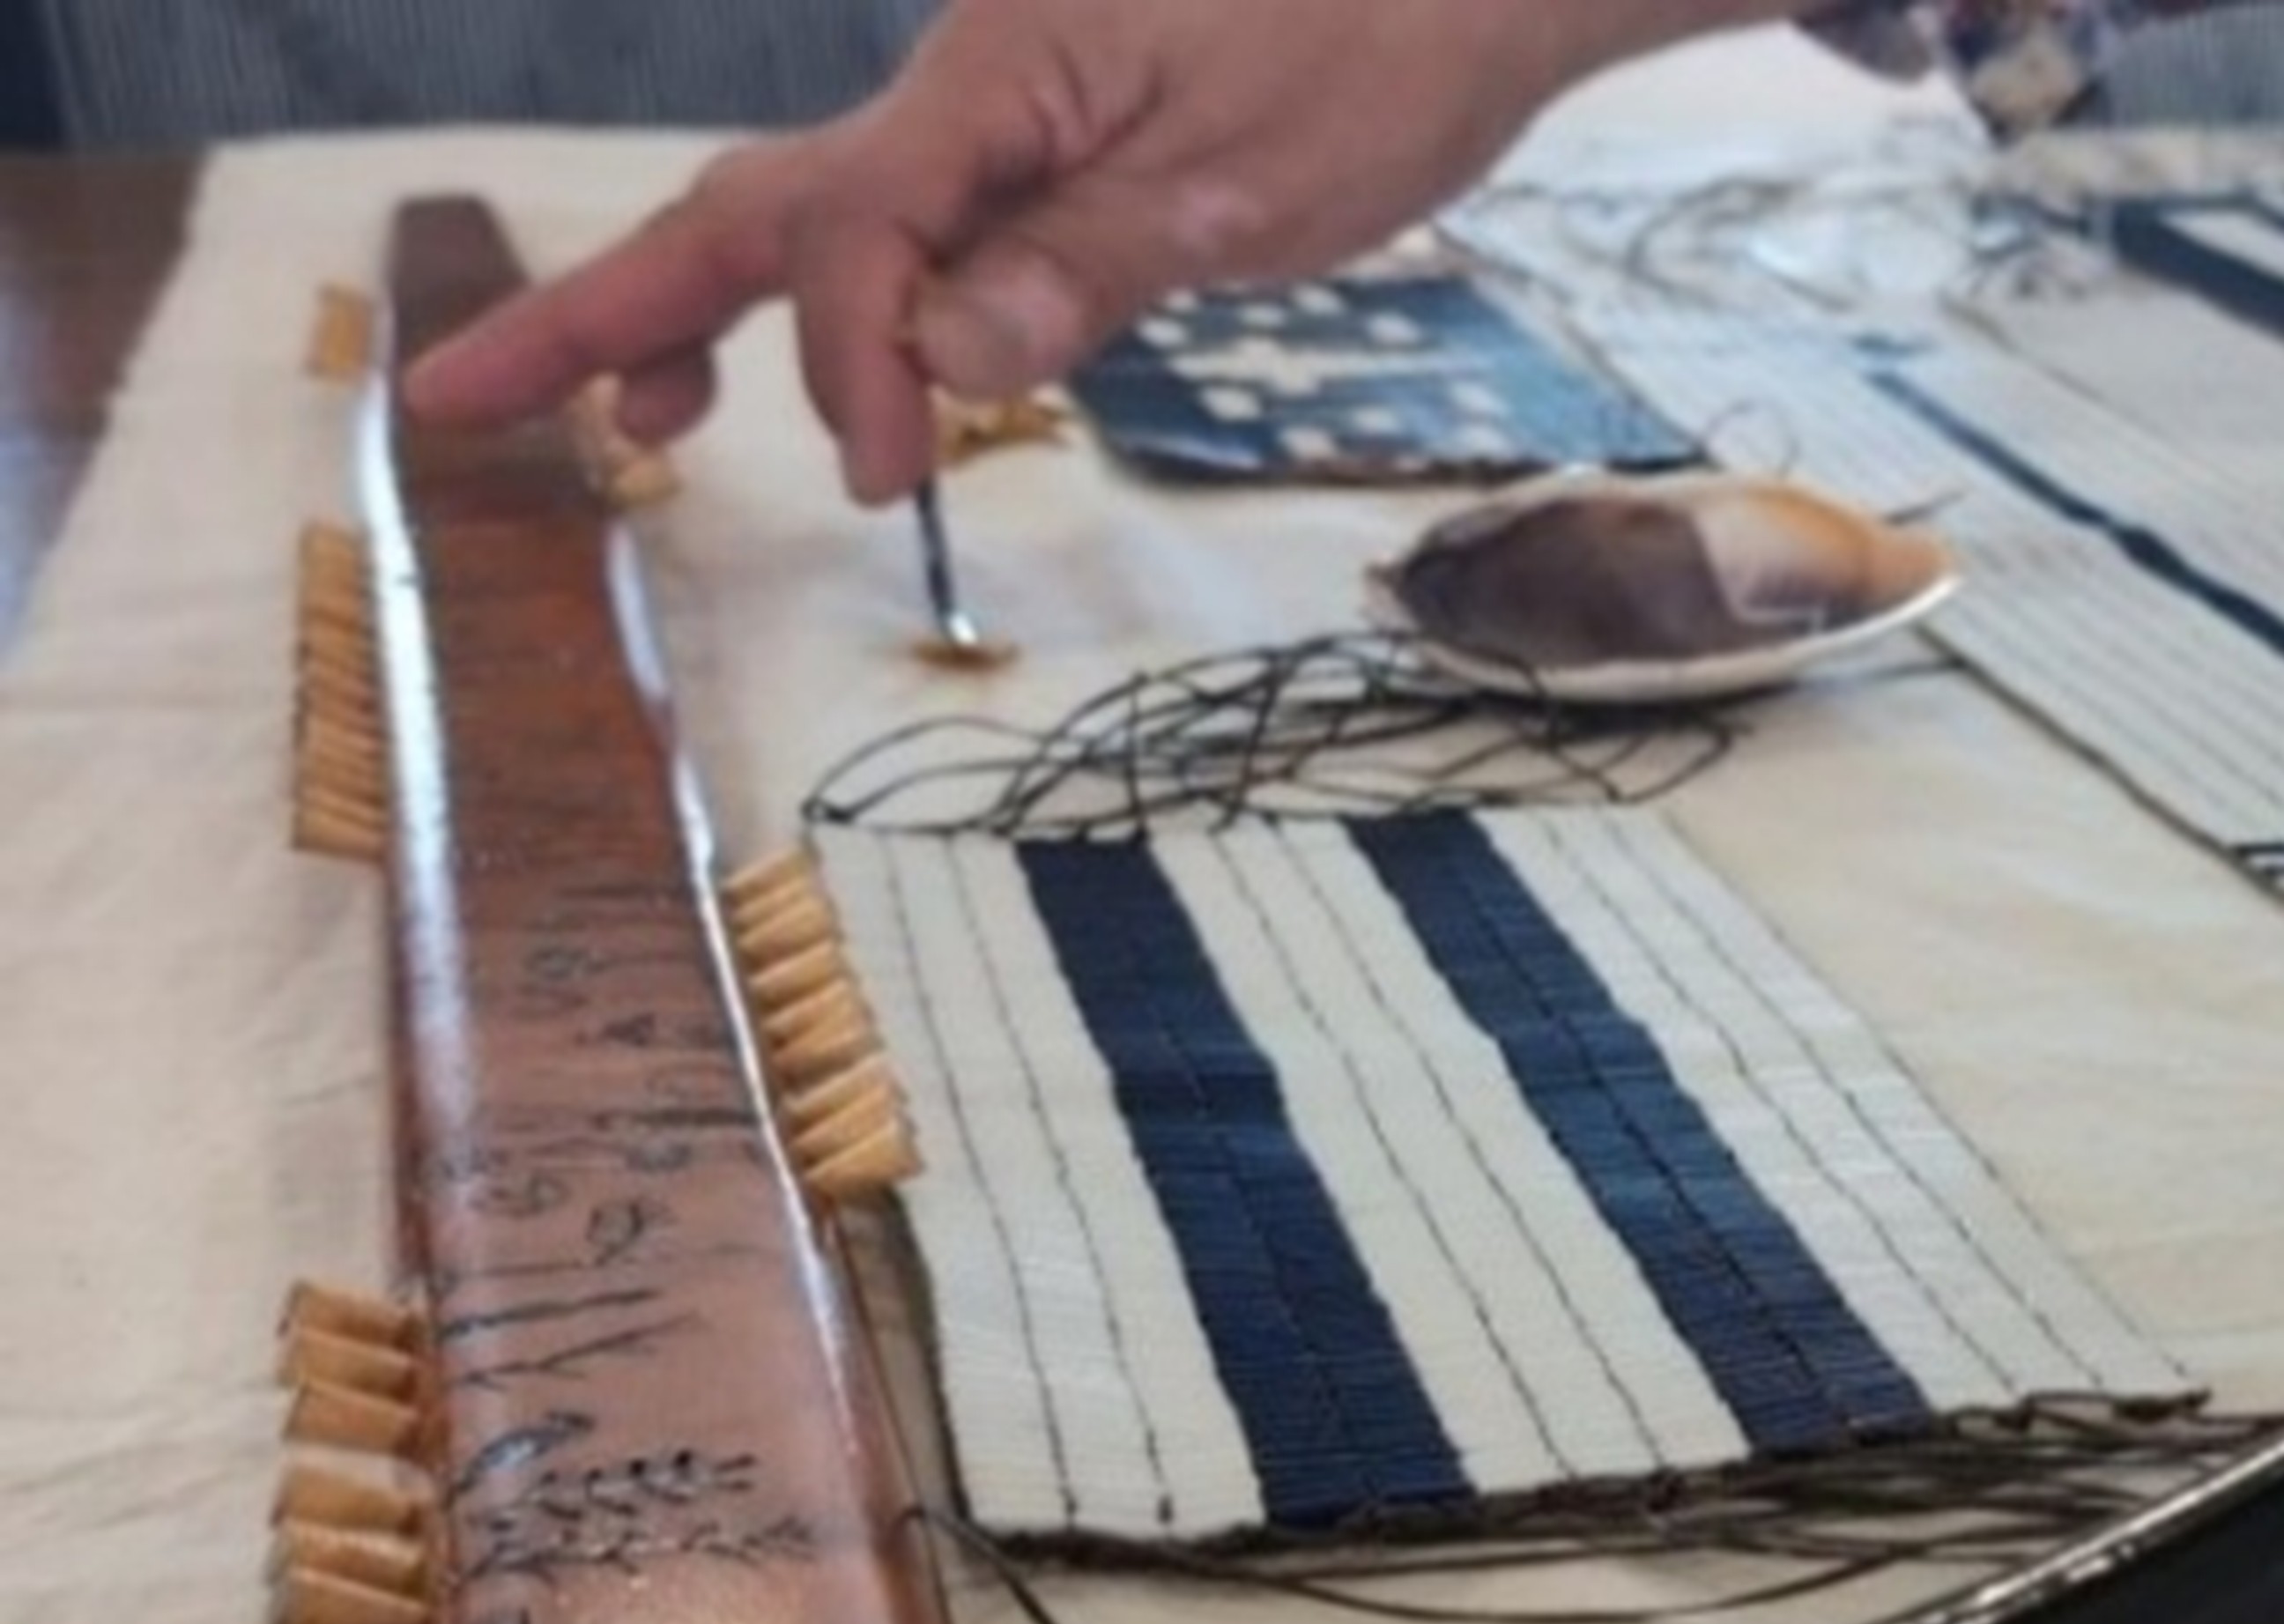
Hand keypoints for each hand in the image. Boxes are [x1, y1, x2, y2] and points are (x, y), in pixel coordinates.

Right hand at [404, 0, 1775, 504]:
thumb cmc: (1388, 50)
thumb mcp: (1257, 179)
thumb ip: (1090, 263)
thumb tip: (935, 357)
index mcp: (1001, 80)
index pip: (850, 232)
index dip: (843, 357)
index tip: (884, 472)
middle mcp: (971, 89)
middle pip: (752, 204)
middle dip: (607, 306)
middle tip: (453, 403)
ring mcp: (1005, 119)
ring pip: (812, 215)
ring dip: (704, 311)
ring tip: (638, 424)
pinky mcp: (1054, 152)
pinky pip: (907, 226)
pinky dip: (843, 304)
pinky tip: (848, 376)